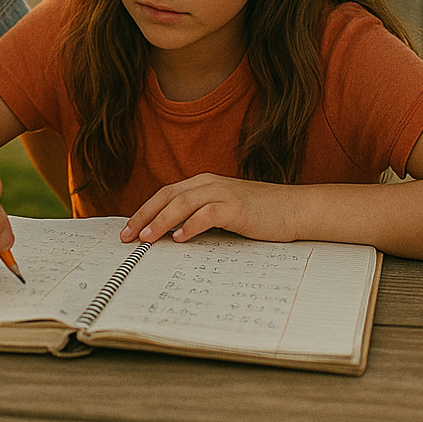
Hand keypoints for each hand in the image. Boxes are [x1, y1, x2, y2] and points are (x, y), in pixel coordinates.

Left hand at [120, 174, 296, 244]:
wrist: (295, 209)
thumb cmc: (260, 213)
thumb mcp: (224, 211)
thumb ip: (200, 216)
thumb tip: (171, 235)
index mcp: (203, 184)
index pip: (165, 194)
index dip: (143, 211)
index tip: (127, 230)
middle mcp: (210, 184)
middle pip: (167, 196)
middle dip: (143, 215)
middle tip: (127, 236)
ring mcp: (224, 193)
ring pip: (182, 203)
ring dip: (161, 221)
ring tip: (147, 238)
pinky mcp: (237, 207)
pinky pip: (208, 213)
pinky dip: (191, 225)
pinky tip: (180, 238)